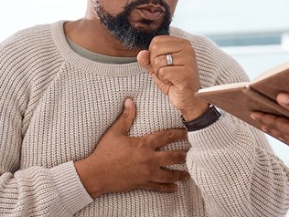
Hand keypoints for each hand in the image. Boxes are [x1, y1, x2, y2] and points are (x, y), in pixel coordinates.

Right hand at [75, 98, 190, 196]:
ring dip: (180, 174)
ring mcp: (146, 173)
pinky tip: (174, 188)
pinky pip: (158, 187)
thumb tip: (129, 101)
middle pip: (173, 157)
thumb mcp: (114, 132)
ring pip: (169, 174)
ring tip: (188, 174)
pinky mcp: (142, 184)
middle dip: (184, 155)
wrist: (96, 174)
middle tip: (193, 153)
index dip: (178, 134)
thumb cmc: (104, 152)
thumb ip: (125, 117)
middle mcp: (148, 159)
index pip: (166, 136)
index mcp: (143, 144)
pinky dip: (167, 188)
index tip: (187, 132)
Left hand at [137, 36, 207, 120]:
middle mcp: (187, 49)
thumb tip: (141, 53)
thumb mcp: (157, 68)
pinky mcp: (186, 72)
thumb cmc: (174, 82)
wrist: (188, 98)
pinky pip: (162, 72)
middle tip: (167, 73)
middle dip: (155, 64)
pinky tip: (173, 83)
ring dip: (160, 74)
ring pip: (157, 61)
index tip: (164, 65)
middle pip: (155, 49)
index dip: (153, 55)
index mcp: (182, 43)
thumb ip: (147, 60)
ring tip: (171, 78)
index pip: (156, 41)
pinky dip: (164, 80)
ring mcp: (188, 60)